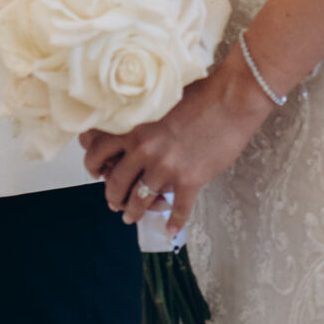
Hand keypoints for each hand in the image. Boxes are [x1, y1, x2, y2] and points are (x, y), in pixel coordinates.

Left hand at [79, 54, 272, 236]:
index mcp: (134, 127)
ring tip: (132, 217)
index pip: (98, 151)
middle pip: (115, 183)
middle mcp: (144, 150)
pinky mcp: (189, 181)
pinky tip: (171, 230)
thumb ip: (142, 117)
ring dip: (134, 213)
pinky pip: (177, 210)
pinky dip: (173, 223)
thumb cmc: (199, 93)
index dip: (93, 166)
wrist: (231, 99)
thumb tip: (131, 129)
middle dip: (112, 197)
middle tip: (114, 203)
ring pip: (140, 201)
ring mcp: (166, 168)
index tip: (97, 172)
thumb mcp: (160, 100)